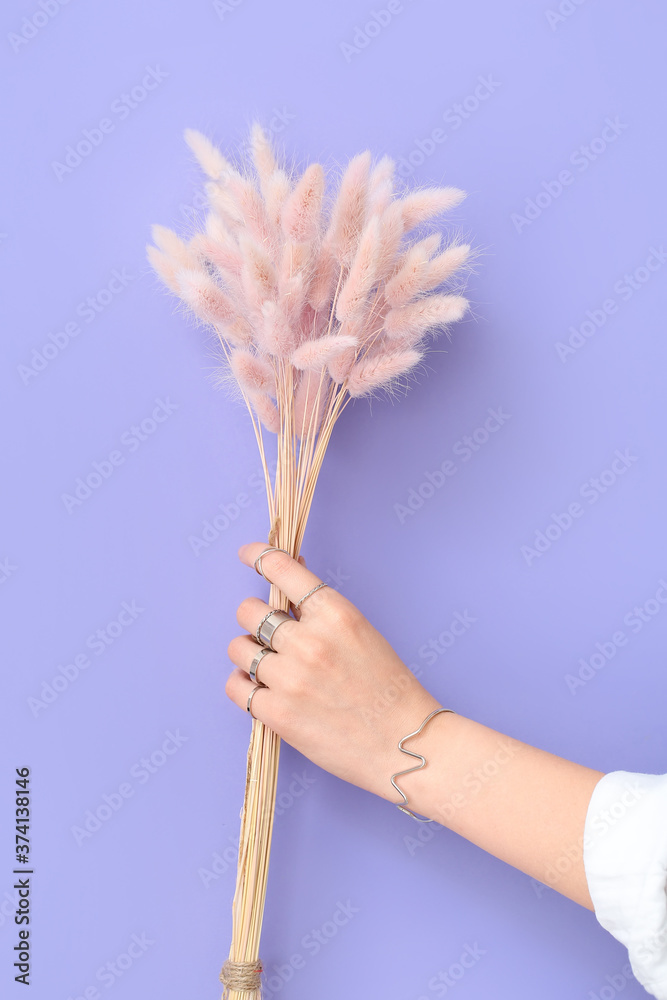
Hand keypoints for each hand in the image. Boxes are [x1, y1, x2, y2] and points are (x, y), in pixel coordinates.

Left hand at [225, 542, 441, 803]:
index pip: (282, 569)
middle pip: (249, 611)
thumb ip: (322, 611)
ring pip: (238, 648)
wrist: (406, 744)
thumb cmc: (389, 690)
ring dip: (248, 654)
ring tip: (269, 667)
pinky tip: (259, 689)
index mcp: (336, 614)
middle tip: (269, 635)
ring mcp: (291, 678)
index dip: (258, 556)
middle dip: (255, 620)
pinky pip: (236, 686)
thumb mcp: (362, 633)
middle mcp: (309, 641)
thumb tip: (287, 585)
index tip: (248, 554)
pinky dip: (243, 685)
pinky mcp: (278, 713)